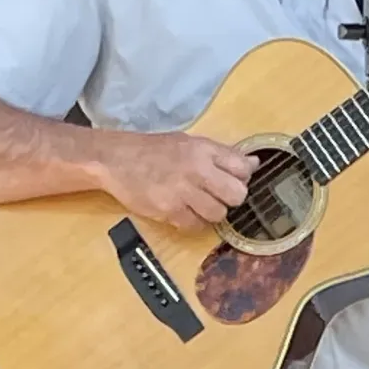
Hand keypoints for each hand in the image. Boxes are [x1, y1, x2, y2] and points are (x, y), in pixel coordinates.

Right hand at [97, 133, 259, 228]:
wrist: (115, 159)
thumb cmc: (153, 151)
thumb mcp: (189, 143)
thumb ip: (221, 155)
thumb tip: (254, 164)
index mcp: (203, 149)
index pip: (243, 168)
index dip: (241, 178)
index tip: (231, 180)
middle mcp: (197, 169)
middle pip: (237, 194)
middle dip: (230, 199)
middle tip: (216, 196)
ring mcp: (183, 191)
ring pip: (219, 214)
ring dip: (212, 213)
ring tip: (197, 204)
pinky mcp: (169, 210)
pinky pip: (196, 226)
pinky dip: (193, 223)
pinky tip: (183, 212)